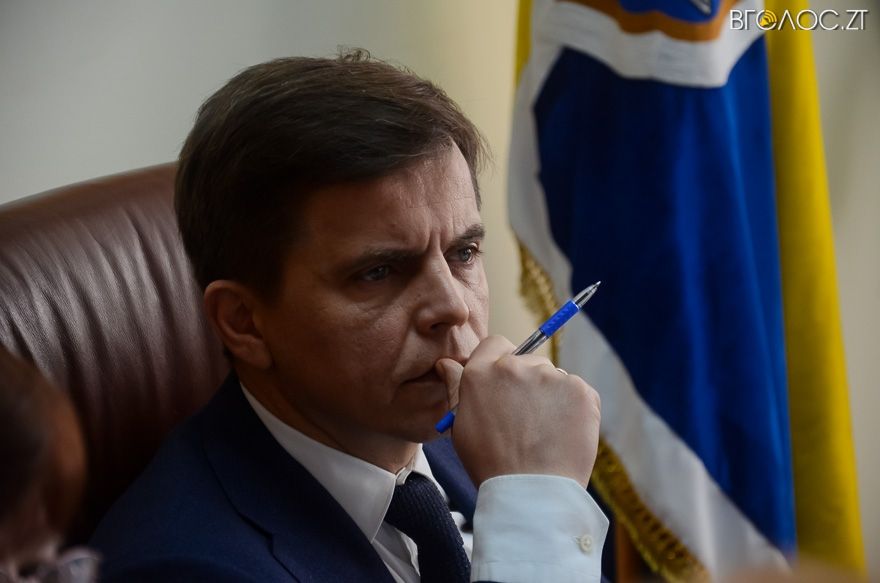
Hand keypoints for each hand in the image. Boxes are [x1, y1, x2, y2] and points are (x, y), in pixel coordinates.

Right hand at [435, 335, 599, 487]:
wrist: (531, 493)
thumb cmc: (491, 464)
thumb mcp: (462, 426)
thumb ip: (456, 388)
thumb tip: (446, 363)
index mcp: (481, 372)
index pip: (495, 344)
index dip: (501, 363)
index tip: (506, 387)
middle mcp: (515, 367)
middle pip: (526, 361)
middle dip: (528, 383)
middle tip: (526, 420)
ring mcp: (551, 376)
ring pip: (553, 377)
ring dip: (551, 396)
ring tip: (544, 433)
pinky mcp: (580, 390)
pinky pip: (577, 392)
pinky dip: (574, 409)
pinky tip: (563, 434)